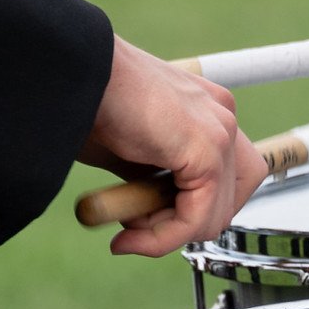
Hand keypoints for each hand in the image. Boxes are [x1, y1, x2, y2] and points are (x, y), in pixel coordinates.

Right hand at [76, 35, 268, 256]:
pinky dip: (164, 237)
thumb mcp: (129, 150)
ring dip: (169, 234)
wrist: (76, 71)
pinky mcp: (208, 149)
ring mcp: (221, 130)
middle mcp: (222, 116)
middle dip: (187, 223)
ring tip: (128, 230)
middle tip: (139, 228)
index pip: (222, 179)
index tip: (138, 222)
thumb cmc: (88, 101)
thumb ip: (150, 178)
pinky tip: (131, 235)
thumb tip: (150, 213)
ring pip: (216, 213)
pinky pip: (197, 217)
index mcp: (206, 110)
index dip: (186, 210)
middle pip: (232, 195)